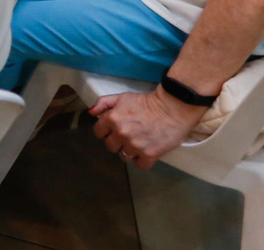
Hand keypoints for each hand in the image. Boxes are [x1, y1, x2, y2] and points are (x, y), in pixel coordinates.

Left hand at [90, 89, 205, 167]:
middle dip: (117, 142)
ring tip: (139, 143)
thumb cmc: (147, 102)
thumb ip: (104, 103)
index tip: (113, 130)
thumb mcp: (123, 97)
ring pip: (124, 157)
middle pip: (110, 146)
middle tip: (128, 136)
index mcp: (112, 119)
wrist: (172, 108)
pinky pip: (139, 165)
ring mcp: (135, 146)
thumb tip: (91, 113)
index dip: (105, 131)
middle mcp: (121, 133)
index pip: (98, 133)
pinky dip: (142, 161)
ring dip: (130, 152)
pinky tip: (146, 152)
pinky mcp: (149, 155)